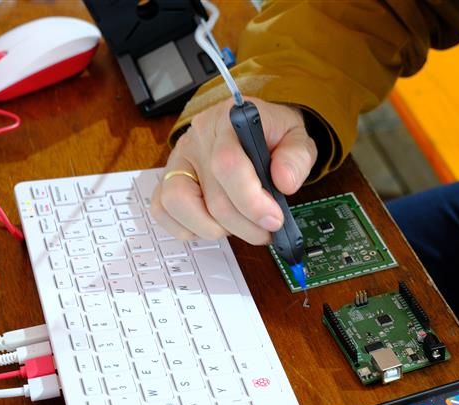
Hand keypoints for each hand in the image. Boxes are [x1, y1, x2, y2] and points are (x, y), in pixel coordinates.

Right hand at [151, 97, 316, 244]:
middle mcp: (198, 138)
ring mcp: (179, 160)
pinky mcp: (168, 179)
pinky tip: (213, 224)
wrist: (254, 129)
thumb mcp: (296, 138)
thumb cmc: (272, 135)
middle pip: (212, 196)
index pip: (228, 164)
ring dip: (213, 228)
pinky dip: (187, 227)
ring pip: (178, 204)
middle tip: (266, 229)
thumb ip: (296, 157)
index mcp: (229, 121)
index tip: (273, 219)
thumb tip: (285, 182)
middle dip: (245, 224)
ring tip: (238, 226)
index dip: (251, 201)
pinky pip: (162, 210)